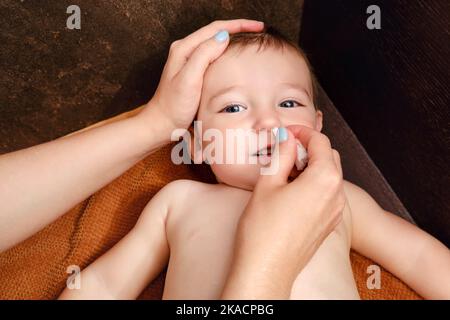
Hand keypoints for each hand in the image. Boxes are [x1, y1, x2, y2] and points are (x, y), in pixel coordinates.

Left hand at [139, 19, 264, 133]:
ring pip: (215, 42)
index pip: (216, 28)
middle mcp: (185, 51)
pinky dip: (227, 51)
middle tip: (259, 29)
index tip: (258, 26)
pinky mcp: (193, 71)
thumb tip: (223, 36)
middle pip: (216, 31)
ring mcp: (189, 61)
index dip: (239, 25)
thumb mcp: (189, 80)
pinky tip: (236, 55)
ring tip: (251, 38)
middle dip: (238, 27)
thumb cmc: (174, 106)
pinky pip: (213, 54)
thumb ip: (203, 56)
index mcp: (184, 49)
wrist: (162, 124)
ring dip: (233, 37)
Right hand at [222, 126, 344, 298]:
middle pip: (329, 157)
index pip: (320, 142)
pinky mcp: (328, 224)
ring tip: (284, 172)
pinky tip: (291, 191)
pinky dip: (313, 184)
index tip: (285, 134)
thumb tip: (286, 138)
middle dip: (308, 148)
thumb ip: (281, 155)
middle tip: (284, 151)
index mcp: (324, 179)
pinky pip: (327, 194)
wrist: (266, 270)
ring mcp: (334, 211)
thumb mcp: (268, 183)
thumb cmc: (264, 230)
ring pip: (329, 176)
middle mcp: (336, 194)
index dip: (301, 132)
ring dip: (311, 167)